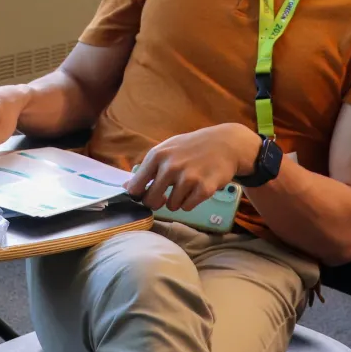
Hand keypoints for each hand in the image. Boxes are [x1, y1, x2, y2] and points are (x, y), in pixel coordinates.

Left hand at [125, 124, 257, 211]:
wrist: (225, 144)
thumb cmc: (191, 147)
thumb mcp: (166, 150)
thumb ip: (146, 169)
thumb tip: (125, 189)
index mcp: (157, 155)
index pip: (136, 187)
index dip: (138, 195)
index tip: (144, 195)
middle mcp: (171, 166)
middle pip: (151, 200)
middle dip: (157, 201)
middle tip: (166, 195)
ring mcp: (188, 178)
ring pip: (171, 206)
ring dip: (177, 201)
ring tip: (186, 186)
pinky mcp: (204, 188)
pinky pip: (187, 207)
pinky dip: (191, 202)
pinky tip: (197, 189)